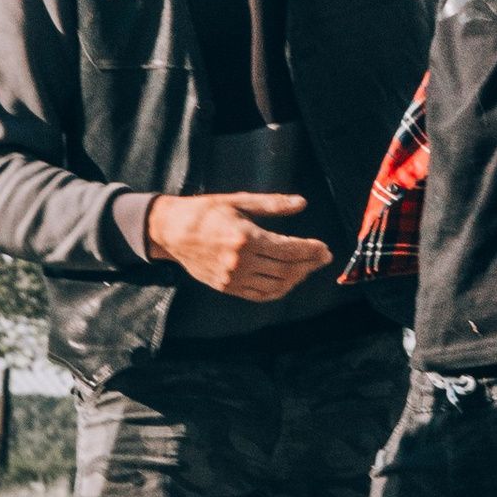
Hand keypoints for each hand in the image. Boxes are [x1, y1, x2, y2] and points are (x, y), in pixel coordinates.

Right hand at [143, 192, 333, 301]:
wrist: (172, 231)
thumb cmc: (206, 211)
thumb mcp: (239, 201)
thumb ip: (273, 204)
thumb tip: (302, 203)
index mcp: (245, 237)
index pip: (289, 249)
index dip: (311, 251)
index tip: (325, 249)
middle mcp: (240, 261)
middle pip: (286, 269)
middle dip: (309, 264)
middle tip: (323, 258)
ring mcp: (233, 278)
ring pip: (275, 286)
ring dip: (297, 279)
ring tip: (308, 268)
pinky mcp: (226, 287)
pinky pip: (259, 295)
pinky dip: (278, 290)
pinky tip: (288, 281)